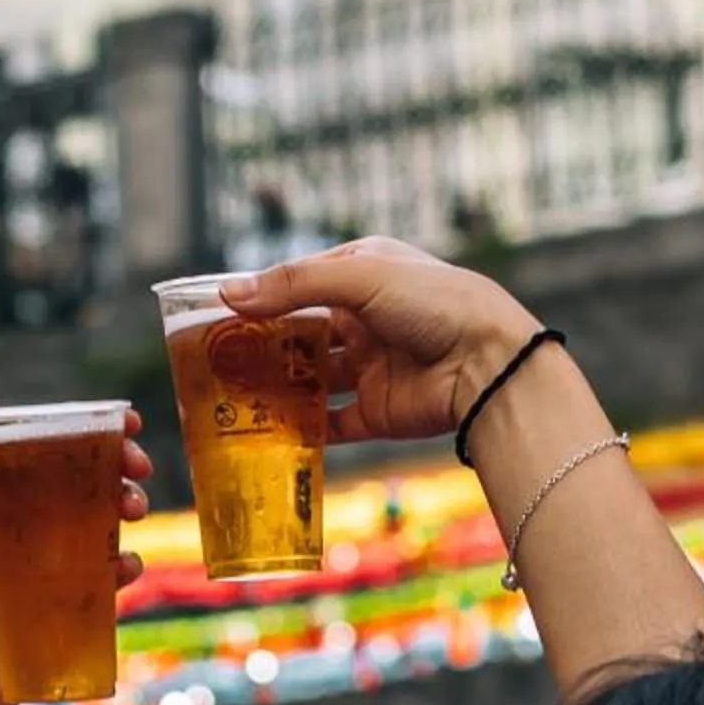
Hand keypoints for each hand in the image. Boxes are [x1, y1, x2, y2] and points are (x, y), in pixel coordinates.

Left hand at [0, 405, 153, 704]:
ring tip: (134, 512)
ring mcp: (57, 558)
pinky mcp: (74, 596)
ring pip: (106, 520)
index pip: (50, 448)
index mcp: (3, 493)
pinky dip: (127, 563)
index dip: (88, 431)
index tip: (122, 422)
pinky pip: (111, 572)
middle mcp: (33, 520)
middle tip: (137, 467)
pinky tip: (126, 566)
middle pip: (88, 479)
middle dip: (121, 467)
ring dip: (129, 506)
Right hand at [224, 238, 538, 444]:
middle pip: (300, 332)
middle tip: (214, 358)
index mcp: (364, 274)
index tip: (214, 312)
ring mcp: (371, 366)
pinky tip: (266, 431)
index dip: (259, 296)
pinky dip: (301, 428)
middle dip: (260, 345)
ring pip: (309, 378)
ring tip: (230, 395)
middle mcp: (365, 318)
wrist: (489, 366)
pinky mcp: (376, 410)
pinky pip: (330, 422)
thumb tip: (228, 293)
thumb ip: (293, 286)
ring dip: (275, 387)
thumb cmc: (435, 303)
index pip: (299, 282)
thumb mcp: (361, 278)